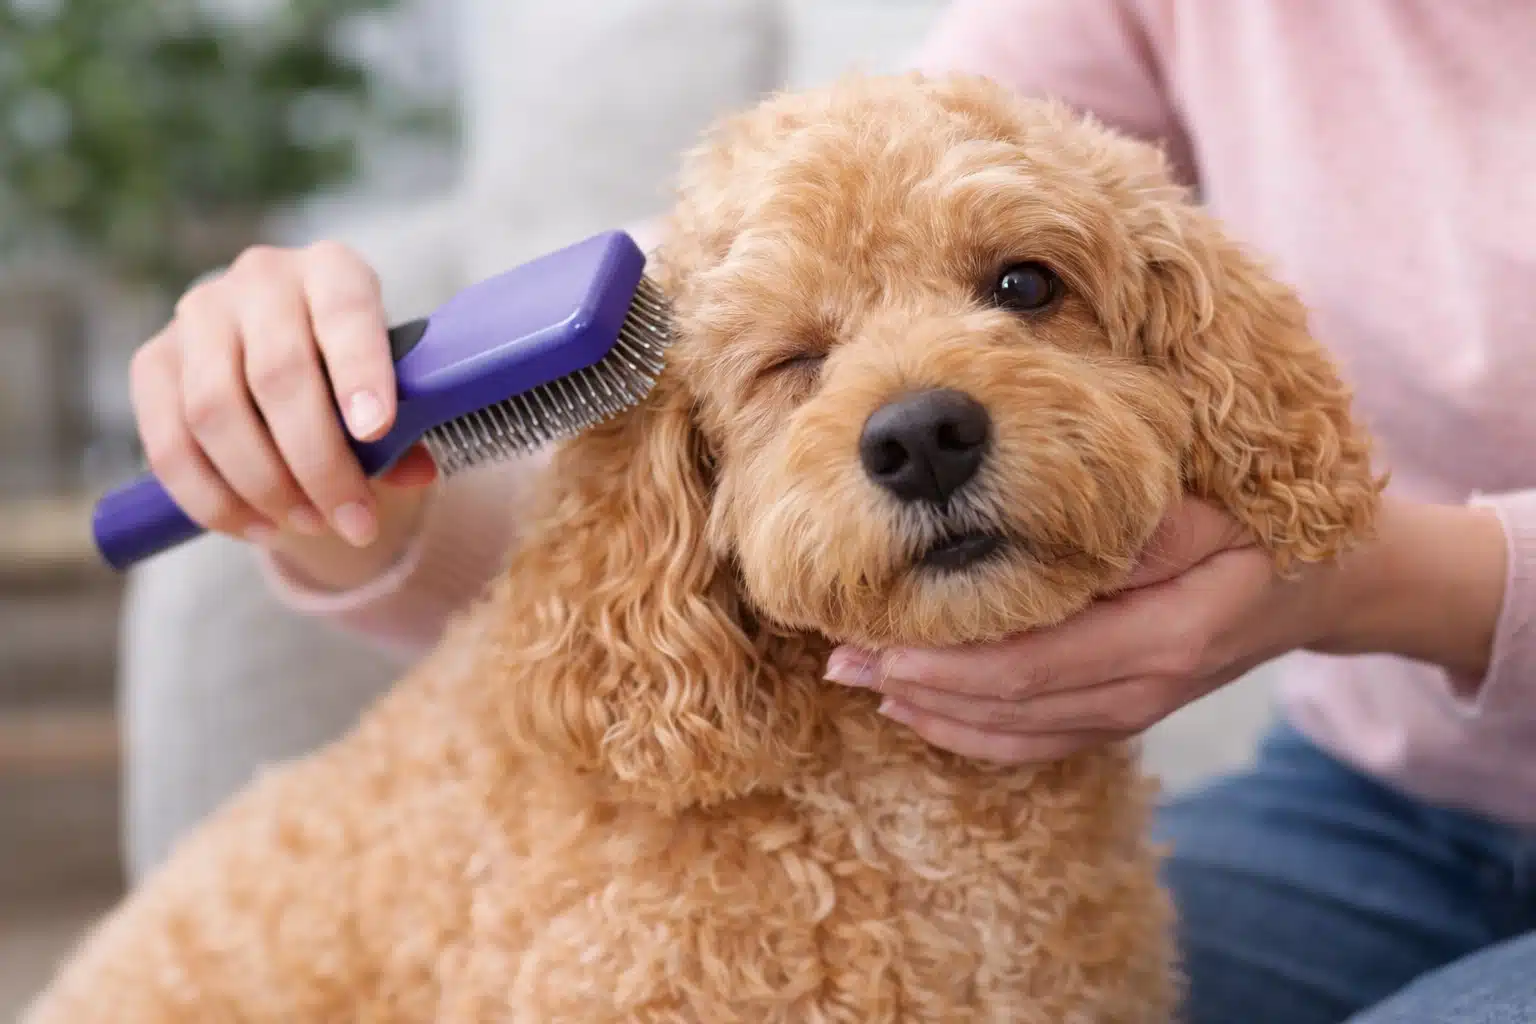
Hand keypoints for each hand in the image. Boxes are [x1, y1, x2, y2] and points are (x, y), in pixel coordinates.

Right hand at [130, 242, 436, 578]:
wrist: (293, 368)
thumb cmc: (356, 379)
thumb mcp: (393, 391)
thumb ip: (406, 428)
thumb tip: (414, 472)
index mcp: (333, 270)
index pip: (345, 311)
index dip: (359, 370)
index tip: (375, 430)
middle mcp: (260, 279)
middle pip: (277, 375)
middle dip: (318, 463)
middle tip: (353, 523)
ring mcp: (197, 316)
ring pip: (215, 412)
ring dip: (265, 485)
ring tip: (310, 525)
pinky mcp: (153, 362)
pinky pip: (168, 443)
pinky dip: (212, 499)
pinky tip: (256, 527)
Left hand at [824, 498, 1332, 763]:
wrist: (1323, 585)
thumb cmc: (1257, 527)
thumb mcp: (1205, 508)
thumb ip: (1129, 528)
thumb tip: (1035, 528)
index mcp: (1163, 637)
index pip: (1030, 665)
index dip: (945, 661)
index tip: (874, 637)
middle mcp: (1145, 690)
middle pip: (1008, 707)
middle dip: (915, 686)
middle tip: (838, 660)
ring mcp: (1135, 712)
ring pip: (1014, 735)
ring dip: (930, 712)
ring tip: (859, 682)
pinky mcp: (1125, 716)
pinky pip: (1037, 743)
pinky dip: (970, 732)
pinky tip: (918, 710)